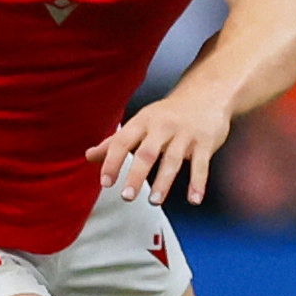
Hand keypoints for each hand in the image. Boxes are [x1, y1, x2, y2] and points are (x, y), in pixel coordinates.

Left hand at [87, 87, 232, 205]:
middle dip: (136, 175)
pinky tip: (194, 199)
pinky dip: (198, 183)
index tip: (106, 182)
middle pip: (147, 152)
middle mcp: (162, 127)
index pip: (122, 142)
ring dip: (164, 182)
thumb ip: (115, 142)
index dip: (112, 162)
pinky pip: (201, 165)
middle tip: (127, 196)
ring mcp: (185, 135)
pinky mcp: (205, 142)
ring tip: (154, 201)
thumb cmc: (169, 113)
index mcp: (143, 122)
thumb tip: (89, 156)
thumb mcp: (140, 123)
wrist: (206, 94)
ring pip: (173, 160)